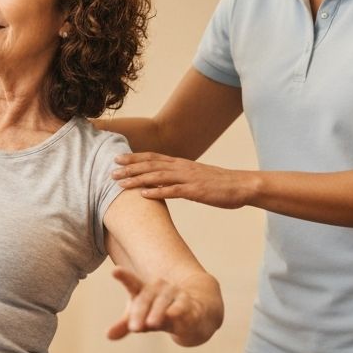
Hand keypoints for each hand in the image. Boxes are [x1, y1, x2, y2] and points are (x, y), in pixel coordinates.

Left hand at [106, 268, 217, 346]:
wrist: (197, 312)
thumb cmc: (162, 313)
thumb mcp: (143, 318)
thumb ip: (125, 325)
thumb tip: (108, 336)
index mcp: (146, 291)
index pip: (133, 284)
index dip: (124, 277)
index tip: (114, 272)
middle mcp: (161, 290)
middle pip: (147, 297)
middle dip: (140, 312)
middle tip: (133, 327)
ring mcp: (178, 296)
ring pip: (165, 302)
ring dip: (158, 313)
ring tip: (151, 323)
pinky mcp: (193, 307)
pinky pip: (185, 309)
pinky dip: (180, 313)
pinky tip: (174, 316)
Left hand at [113, 153, 255, 209]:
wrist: (241, 186)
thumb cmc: (218, 184)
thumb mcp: (195, 177)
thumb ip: (179, 177)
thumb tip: (163, 182)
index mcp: (181, 163)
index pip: (153, 157)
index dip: (134, 157)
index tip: (117, 158)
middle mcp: (181, 167)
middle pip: (150, 164)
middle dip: (129, 167)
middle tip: (111, 170)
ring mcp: (188, 178)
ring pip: (157, 176)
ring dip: (137, 179)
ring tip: (120, 183)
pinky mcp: (195, 191)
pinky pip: (173, 191)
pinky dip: (156, 192)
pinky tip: (143, 195)